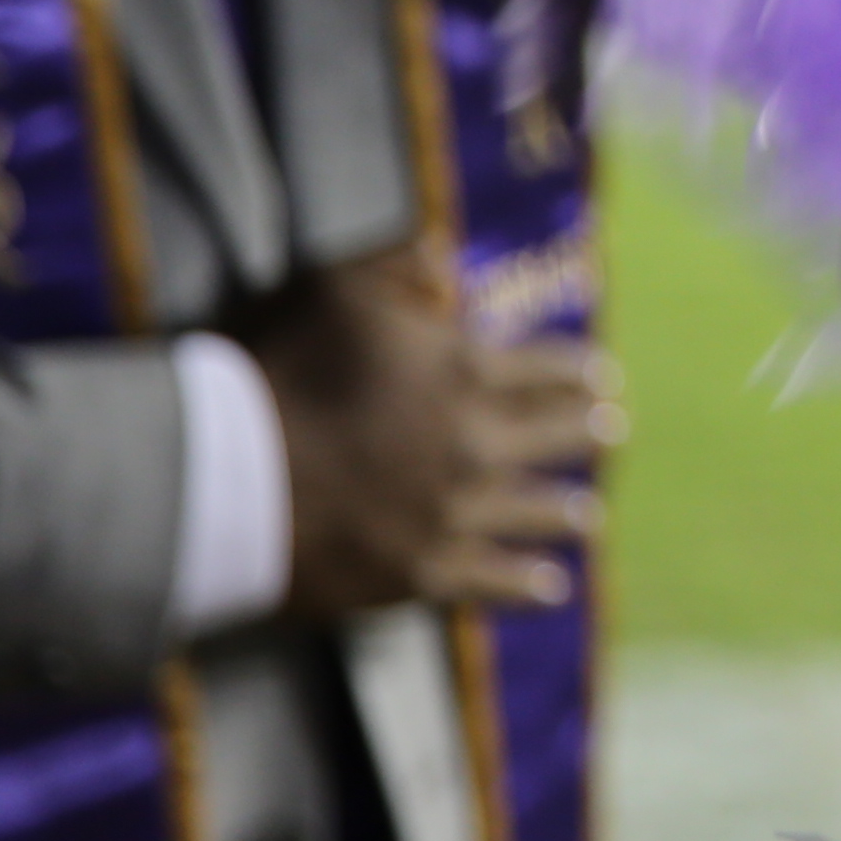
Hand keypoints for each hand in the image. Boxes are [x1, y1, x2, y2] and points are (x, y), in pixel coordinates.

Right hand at [240, 243, 616, 616]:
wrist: (229, 480)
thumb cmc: (280, 375)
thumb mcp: (336, 291)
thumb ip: (394, 266)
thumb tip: (440, 255)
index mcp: (465, 371)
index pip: (544, 368)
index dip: (575, 371)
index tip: (601, 376)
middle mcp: (477, 443)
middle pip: (552, 436)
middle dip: (585, 431)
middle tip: (611, 431)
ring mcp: (456, 513)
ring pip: (535, 511)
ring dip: (567, 512)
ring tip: (590, 517)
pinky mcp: (423, 572)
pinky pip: (493, 580)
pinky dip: (527, 583)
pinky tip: (551, 586)